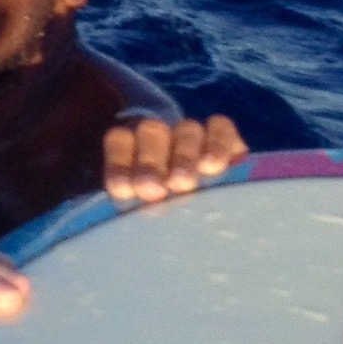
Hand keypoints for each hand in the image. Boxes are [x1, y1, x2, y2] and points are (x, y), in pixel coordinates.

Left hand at [103, 112, 246, 207]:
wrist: (198, 206)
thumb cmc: (158, 209)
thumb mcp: (140, 209)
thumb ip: (134, 206)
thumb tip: (134, 214)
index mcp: (130, 146)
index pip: (120, 141)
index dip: (119, 163)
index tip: (124, 190)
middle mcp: (160, 134)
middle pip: (153, 133)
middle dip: (151, 163)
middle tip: (154, 190)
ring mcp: (191, 133)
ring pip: (187, 131)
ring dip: (185, 156)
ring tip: (186, 182)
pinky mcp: (223, 135)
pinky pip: (220, 128)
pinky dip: (219, 144)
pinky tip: (218, 166)